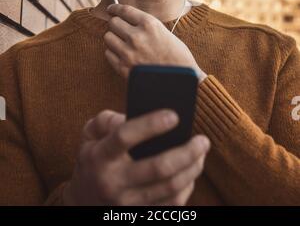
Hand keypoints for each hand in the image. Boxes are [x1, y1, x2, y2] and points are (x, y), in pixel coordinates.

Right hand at [63, 109, 209, 205]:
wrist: (82, 201)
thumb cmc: (93, 159)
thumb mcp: (90, 134)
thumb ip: (108, 119)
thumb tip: (137, 114)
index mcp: (100, 156)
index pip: (125, 136)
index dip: (151, 125)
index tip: (175, 115)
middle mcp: (113, 182)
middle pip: (158, 167)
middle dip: (187, 152)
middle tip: (203, 140)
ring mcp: (127, 203)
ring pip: (170, 188)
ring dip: (193, 169)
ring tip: (202, 153)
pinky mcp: (139, 215)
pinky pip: (171, 205)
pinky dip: (187, 187)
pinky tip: (191, 172)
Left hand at [103, 4, 206, 79]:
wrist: (181, 80)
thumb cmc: (177, 56)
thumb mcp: (164, 32)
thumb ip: (145, 25)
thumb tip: (128, 20)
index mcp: (149, 24)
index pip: (124, 10)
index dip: (115, 8)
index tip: (111, 9)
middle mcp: (137, 36)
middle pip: (113, 23)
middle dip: (115, 24)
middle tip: (119, 28)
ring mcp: (129, 52)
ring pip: (108, 37)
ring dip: (113, 38)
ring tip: (121, 42)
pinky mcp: (123, 68)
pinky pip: (108, 54)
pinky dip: (113, 53)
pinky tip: (122, 54)